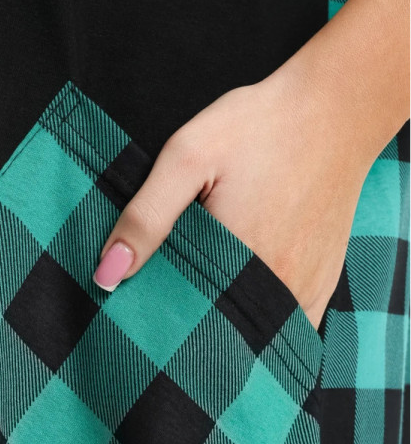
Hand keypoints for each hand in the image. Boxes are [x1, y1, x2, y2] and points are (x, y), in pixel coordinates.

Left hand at [92, 71, 364, 331]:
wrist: (336, 109)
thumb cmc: (260, 126)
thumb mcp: (188, 156)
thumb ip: (146, 216)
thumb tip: (107, 274)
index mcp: (237, 260)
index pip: (181, 317)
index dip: (155, 317)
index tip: (137, 311)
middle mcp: (276, 286)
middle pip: (216, 330)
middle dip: (189, 326)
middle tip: (167, 304)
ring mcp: (303, 291)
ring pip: (251, 335)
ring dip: (224, 328)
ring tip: (201, 302)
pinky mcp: (321, 286)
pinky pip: (287, 327)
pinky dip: (260, 325)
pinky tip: (238, 308)